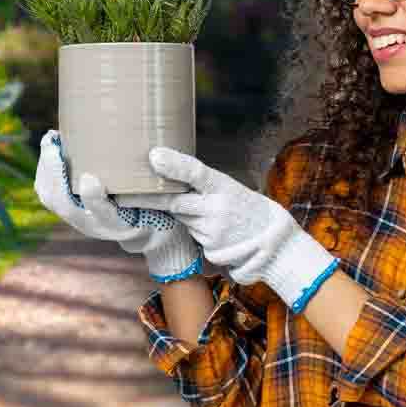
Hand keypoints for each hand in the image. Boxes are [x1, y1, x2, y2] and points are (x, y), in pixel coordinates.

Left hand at [33, 130, 201, 280]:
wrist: (143, 232)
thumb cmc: (156, 208)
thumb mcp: (163, 199)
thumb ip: (160, 183)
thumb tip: (159, 153)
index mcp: (119, 224)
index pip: (103, 215)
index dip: (94, 198)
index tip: (89, 176)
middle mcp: (94, 225)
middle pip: (65, 206)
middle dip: (54, 173)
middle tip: (54, 144)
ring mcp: (78, 219)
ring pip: (51, 198)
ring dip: (46, 169)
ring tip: (51, 141)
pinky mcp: (70, 210)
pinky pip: (48, 193)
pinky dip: (45, 171)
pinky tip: (52, 148)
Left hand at [116, 147, 336, 306]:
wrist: (279, 244)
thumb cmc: (250, 211)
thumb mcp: (231, 191)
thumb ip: (204, 187)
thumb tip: (169, 177)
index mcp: (224, 186)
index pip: (197, 172)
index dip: (174, 164)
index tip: (154, 156)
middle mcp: (218, 208)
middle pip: (176, 202)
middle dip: (154, 198)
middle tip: (126, 193)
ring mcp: (215, 232)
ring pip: (185, 222)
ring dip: (189, 219)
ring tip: (214, 219)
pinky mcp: (212, 251)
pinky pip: (194, 240)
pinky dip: (200, 237)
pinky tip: (220, 236)